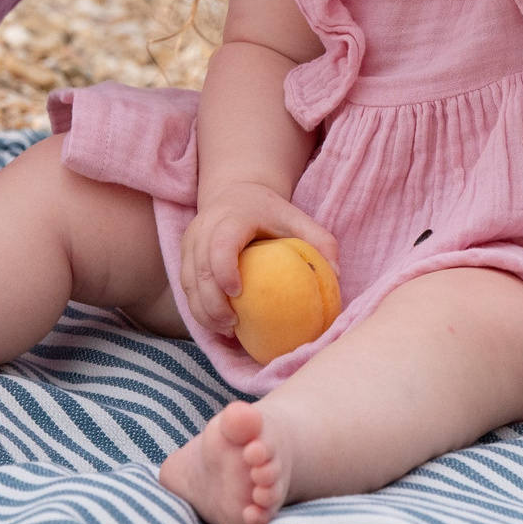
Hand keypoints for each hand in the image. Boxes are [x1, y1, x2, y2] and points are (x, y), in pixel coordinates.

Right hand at [177, 181, 338, 339]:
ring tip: (227, 330)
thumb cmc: (270, 212)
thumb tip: (337, 275)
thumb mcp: (298, 218)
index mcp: (233, 216)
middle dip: (212, 303)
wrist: (236, 193)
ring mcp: (191, 241)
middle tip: (234, 325)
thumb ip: (321, 241)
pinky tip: (218, 325)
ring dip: (203, 310)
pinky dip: (198, 308)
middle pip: (199, 269)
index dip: (224, 269)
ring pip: (187, 281)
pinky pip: (185, 286)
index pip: (221, 243)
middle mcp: (205, 227)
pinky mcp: (185, 254)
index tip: (237, 294)